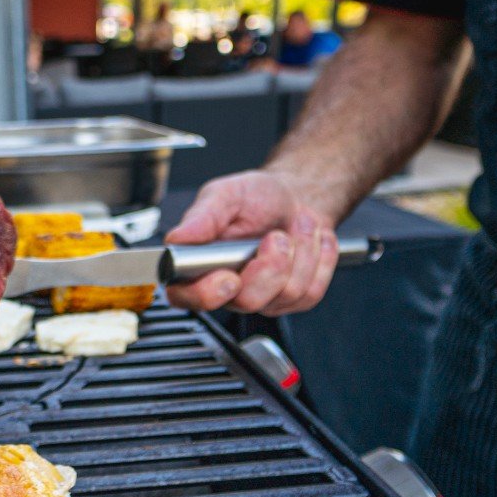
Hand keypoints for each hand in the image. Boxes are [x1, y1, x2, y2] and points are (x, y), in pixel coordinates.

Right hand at [163, 170, 338, 315]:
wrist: (295, 198)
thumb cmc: (256, 198)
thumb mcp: (225, 195)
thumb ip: (202, 217)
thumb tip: (176, 239)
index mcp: (198, 265)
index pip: (186, 297)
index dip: (207, 294)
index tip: (229, 277)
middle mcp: (227, 288)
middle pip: (247, 301)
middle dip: (272, 263)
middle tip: (275, 235)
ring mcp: (261, 298)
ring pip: (286, 294)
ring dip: (301, 251)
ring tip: (296, 227)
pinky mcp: (292, 300)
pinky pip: (311, 291)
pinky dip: (320, 258)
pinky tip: (309, 241)